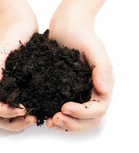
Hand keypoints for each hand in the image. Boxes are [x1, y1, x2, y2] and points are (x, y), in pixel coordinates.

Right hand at [0, 15, 37, 130]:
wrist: (21, 24)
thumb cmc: (10, 32)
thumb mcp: (2, 46)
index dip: (4, 111)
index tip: (22, 110)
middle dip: (12, 122)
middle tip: (31, 120)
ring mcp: (6, 88)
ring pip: (7, 114)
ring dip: (19, 121)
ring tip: (36, 118)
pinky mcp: (18, 87)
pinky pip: (18, 105)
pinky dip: (26, 112)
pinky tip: (39, 110)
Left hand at [46, 8, 114, 131]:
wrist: (65, 28)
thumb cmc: (80, 34)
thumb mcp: (93, 47)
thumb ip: (101, 68)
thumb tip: (105, 91)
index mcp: (102, 84)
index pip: (98, 108)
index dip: (83, 113)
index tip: (64, 107)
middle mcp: (92, 93)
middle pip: (89, 120)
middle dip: (73, 123)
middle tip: (55, 118)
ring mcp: (79, 95)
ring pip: (78, 120)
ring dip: (65, 124)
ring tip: (50, 121)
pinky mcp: (66, 94)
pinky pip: (66, 113)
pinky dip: (59, 119)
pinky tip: (46, 117)